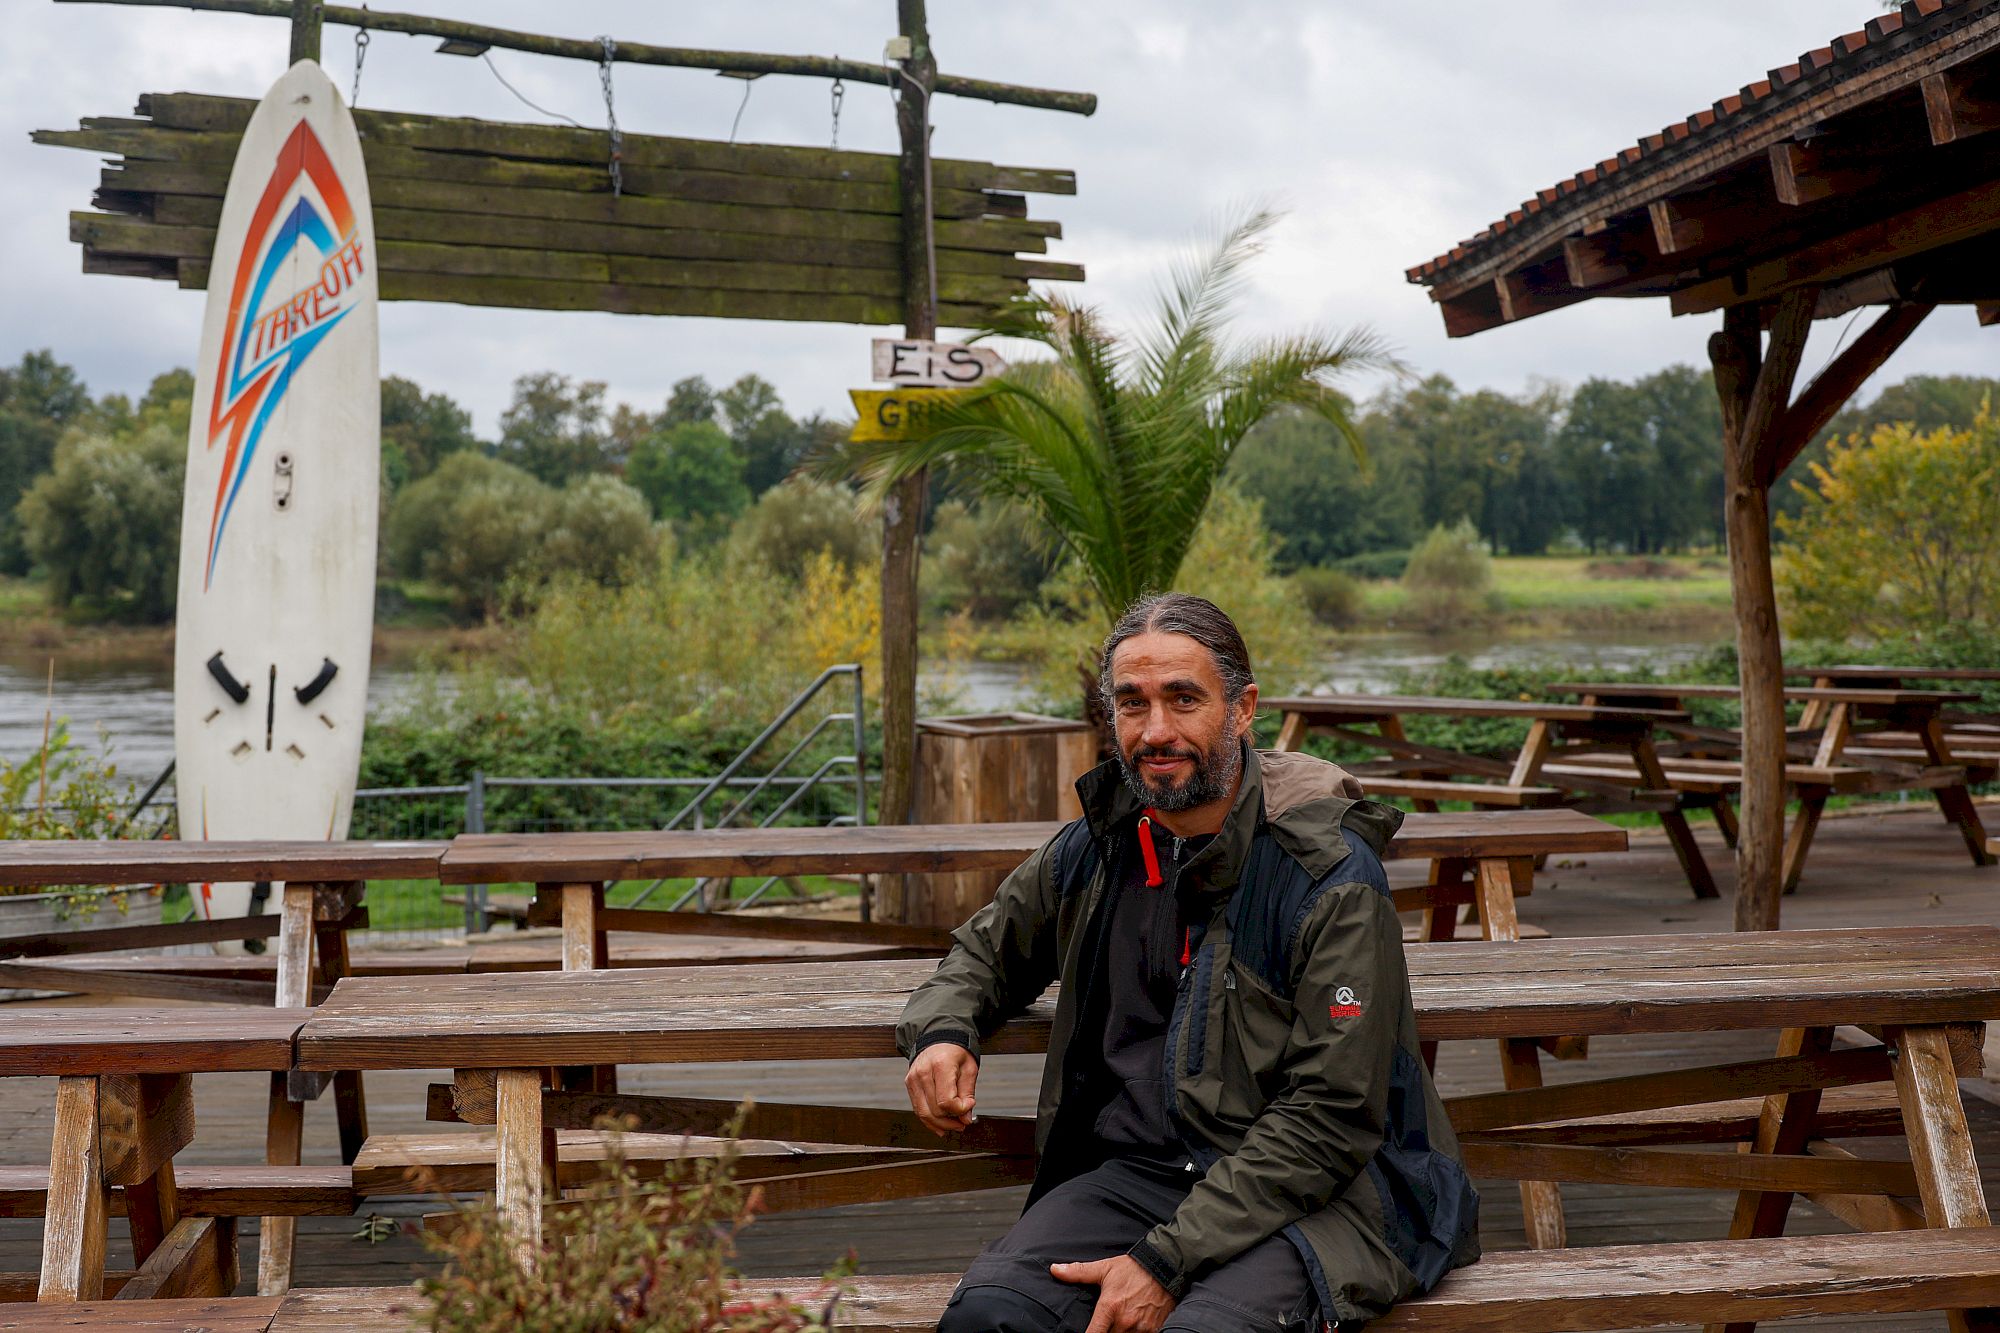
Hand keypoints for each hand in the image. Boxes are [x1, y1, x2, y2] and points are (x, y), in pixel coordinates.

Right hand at [904, 1042, 978, 1134]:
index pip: (946, 1101)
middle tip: (964, 1121)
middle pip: (935, 1110)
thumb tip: (966, 1118)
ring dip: (941, 1124)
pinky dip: (930, 1121)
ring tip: (954, 1125)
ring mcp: (913, 1079)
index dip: (960, 1109)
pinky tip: (941, 1126)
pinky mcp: (909, 1084)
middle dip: (952, 1121)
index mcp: (940, 1065)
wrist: (938, 1039)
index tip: (970, 1104)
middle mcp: (923, 1073)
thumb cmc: (956, 1052)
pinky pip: (918, 1109)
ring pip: (924, 1114)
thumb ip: (967, 1093)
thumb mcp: (969, 1068)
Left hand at [1050, 1255, 1175, 1332]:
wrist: (1165, 1266)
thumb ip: (1078, 1272)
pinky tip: (1133, 1325)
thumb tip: (1055, 1270)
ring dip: (1121, 1332)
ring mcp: (1141, 1328)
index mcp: (1109, 1307)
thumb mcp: (1104, 1268)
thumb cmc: (1132, 1268)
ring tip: (1120, 1322)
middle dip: (1106, 1332)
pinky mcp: (1154, 1330)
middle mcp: (1125, 1321)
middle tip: (1107, 1322)